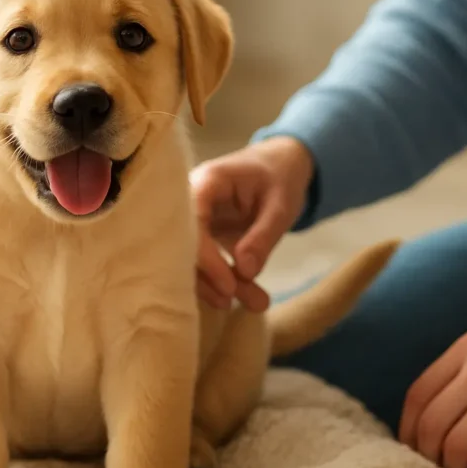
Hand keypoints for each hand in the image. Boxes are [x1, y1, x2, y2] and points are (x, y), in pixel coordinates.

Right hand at [190, 136, 313, 310]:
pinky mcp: (205, 237)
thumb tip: (245, 271)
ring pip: (194, 260)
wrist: (281, 164)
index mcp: (206, 183)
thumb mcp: (281, 205)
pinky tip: (249, 297)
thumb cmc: (280, 176)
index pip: (191, 224)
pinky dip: (227, 281)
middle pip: (185, 247)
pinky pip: (207, 263)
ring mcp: (195, 221)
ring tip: (257, 303)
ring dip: (220, 286)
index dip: (205, 259)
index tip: (228, 287)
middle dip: (210, 279)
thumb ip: (263, 236)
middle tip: (237, 303)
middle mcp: (191, 202)